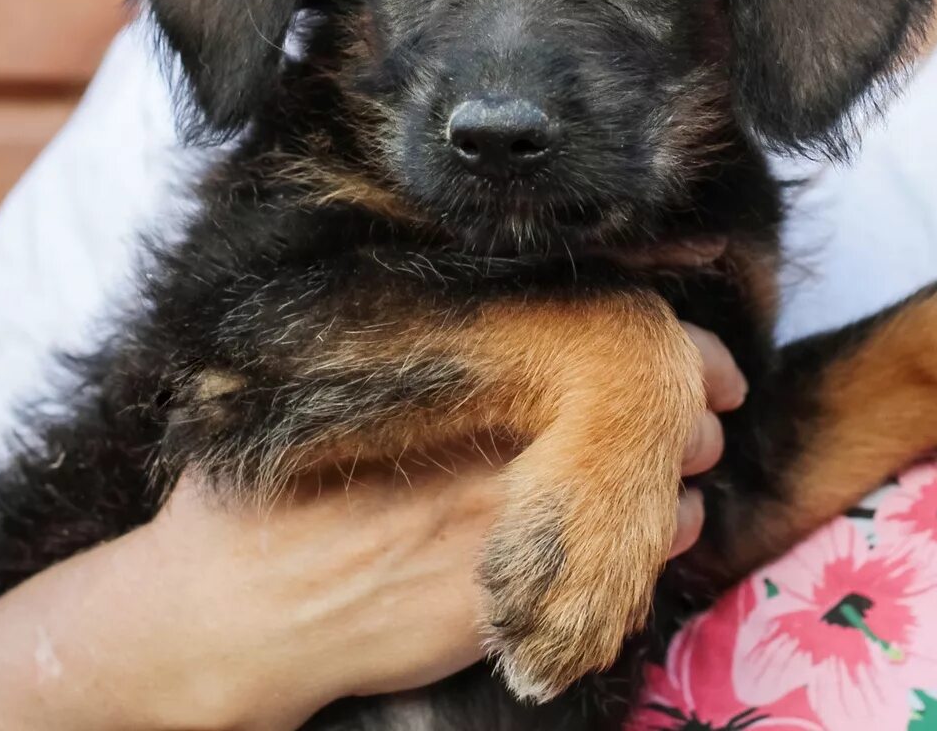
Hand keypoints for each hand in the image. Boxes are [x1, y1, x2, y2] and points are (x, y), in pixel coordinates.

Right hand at [0, 320, 744, 730]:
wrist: (225, 619)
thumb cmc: (268, 490)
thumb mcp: (336, 387)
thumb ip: (422, 353)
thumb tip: (503, 317)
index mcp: (462, 385)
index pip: (609, 344)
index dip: (680, 349)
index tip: (711, 359)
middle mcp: (495, 452)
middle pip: (650, 422)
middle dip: (693, 419)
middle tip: (703, 416)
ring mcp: (507, 534)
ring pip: (654, 507)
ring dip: (678, 492)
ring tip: (671, 483)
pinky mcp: (508, 610)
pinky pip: (619, 580)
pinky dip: (644, 556)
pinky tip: (633, 545)